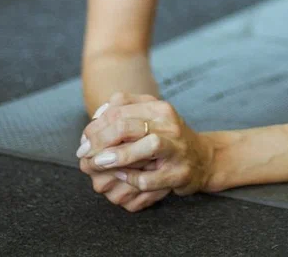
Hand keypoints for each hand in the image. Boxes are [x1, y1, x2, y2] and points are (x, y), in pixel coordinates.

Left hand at [77, 92, 213, 211]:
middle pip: (128, 126)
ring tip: (98, 163)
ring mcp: (177, 148)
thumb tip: (98, 114)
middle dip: (99, 141)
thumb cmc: (169, 138)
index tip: (83, 141)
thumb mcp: (150, 116)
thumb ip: (124, 109)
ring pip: (148, 146)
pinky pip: (151, 178)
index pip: (119, 110)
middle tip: (84, 154)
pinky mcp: (180, 173)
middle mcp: (170, 124)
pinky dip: (132, 179)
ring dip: (118, 156)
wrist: (204, 159)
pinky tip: (121, 177)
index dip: (95, 126)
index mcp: (159, 108)